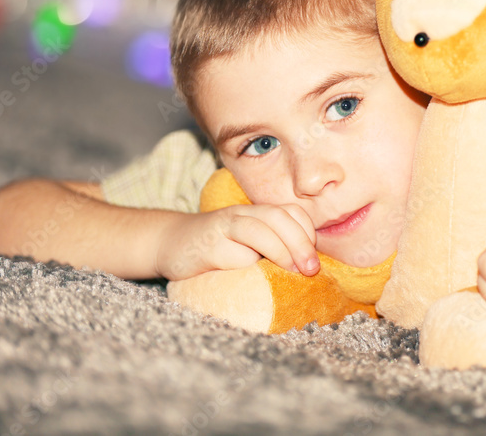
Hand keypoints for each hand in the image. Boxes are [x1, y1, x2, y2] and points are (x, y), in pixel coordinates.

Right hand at [155, 203, 318, 280]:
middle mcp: (243, 214)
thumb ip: (273, 251)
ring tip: (295, 270)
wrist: (170, 243)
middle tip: (311, 269)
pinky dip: (250, 257)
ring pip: (259, 227)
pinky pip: (232, 247)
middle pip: (279, 216)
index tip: (314, 258)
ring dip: (283, 248)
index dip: (308, 232)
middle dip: (301, 241)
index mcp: (258, 214)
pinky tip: (257, 271)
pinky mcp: (207, 244)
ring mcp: (224, 226)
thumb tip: (307, 273)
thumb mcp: (249, 248)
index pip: (292, 212)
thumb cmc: (216, 251)